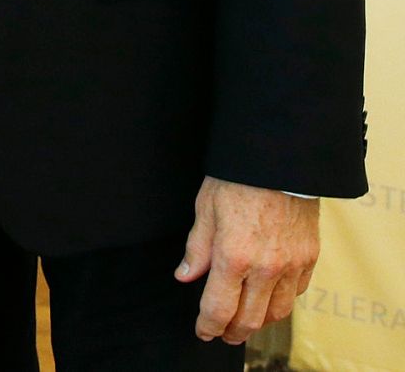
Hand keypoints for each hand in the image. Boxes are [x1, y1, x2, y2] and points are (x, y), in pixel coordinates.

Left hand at [175, 176, 318, 342]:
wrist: (280, 161)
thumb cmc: (237, 180)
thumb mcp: (205, 209)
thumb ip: (197, 248)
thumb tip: (185, 276)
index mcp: (233, 256)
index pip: (219, 308)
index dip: (208, 325)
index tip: (202, 331)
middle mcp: (265, 268)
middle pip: (250, 319)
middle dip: (232, 332)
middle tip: (222, 334)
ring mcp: (291, 265)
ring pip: (277, 312)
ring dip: (259, 322)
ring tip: (245, 322)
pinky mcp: (310, 258)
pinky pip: (297, 292)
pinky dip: (281, 301)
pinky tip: (269, 298)